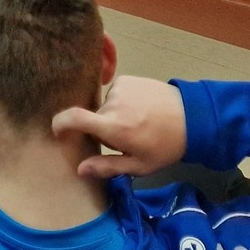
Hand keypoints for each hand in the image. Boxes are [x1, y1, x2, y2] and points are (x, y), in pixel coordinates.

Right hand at [50, 75, 186, 179]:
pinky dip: (122, 103)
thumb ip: (107, 167)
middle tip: (125, 139)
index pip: (75, 118)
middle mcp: (112, 103)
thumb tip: (80, 170)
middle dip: (103, 129)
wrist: (192, 117)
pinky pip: (115, 94)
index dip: (60, 123)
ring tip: (137, 123)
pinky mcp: (127, 79)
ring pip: (105, 107)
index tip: (57, 130)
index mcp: (113, 126)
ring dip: (114, 116)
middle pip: (94, 118)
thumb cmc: (165, 146)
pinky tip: (140, 109)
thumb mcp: (139, 165)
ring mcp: (120, 88)